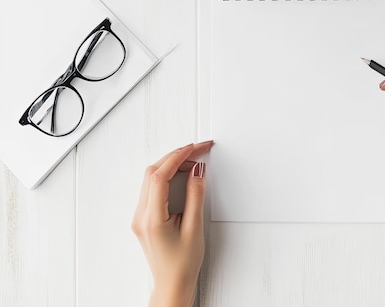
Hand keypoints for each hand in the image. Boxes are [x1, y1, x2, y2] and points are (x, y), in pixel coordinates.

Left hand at [132, 141, 213, 306]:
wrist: (172, 284)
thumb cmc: (183, 264)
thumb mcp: (194, 228)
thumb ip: (195, 196)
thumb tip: (197, 172)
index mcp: (151, 218)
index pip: (159, 176)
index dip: (177, 157)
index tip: (194, 148)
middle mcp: (141, 215)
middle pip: (152, 173)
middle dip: (175, 156)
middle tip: (197, 149)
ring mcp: (140, 216)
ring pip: (151, 179)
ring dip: (170, 165)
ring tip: (192, 160)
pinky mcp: (144, 217)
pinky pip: (152, 188)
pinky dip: (167, 176)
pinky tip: (181, 174)